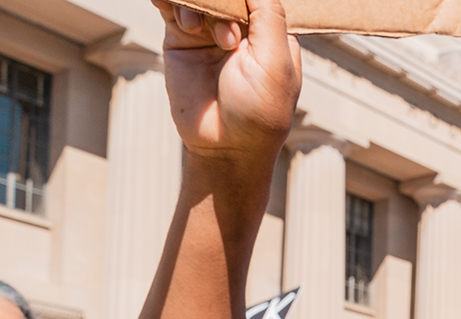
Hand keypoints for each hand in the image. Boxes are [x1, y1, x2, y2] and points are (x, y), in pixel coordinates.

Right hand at [152, 0, 300, 168]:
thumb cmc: (259, 111)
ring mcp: (210, 30)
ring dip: (194, 1)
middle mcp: (241, 25)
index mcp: (271, 29)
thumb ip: (269, 17)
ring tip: (195, 29)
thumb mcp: (276, 63)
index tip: (236, 21)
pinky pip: (171, 4)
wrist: (224, 146)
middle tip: (225, 38)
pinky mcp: (181, 38)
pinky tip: (166, 4)